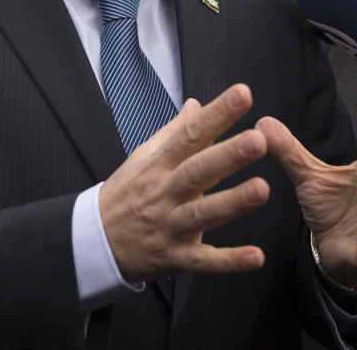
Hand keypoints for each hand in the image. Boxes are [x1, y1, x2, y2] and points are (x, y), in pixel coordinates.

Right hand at [99, 83, 269, 282]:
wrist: (94, 241)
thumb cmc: (124, 195)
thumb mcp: (142, 157)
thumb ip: (175, 131)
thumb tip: (196, 104)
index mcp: (160, 164)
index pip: (191, 134)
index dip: (217, 114)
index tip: (242, 95)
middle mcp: (165, 192)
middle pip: (197, 171)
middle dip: (228, 155)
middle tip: (258, 140)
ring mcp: (169, 225)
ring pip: (202, 213)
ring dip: (232, 203)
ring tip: (261, 189)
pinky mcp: (175, 257)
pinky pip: (204, 261)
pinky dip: (230, 261)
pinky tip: (255, 257)